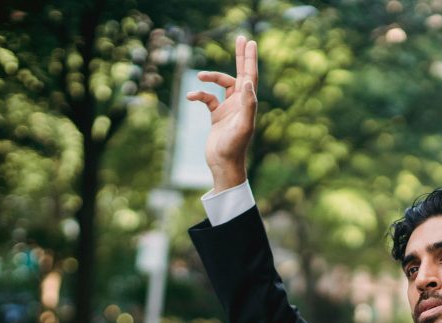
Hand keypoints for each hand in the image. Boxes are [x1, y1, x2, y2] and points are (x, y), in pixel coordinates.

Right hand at [186, 36, 257, 192]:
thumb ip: (248, 104)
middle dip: (241, 57)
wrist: (223, 165)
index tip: (250, 42)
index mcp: (248, 103)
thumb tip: (248, 82)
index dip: (250, 59)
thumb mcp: (244, 126)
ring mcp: (228, 109)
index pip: (250, 76)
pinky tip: (191, 97)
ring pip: (221, 84)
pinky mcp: (217, 116)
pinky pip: (207, 98)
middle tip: (241, 38)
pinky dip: (199, 95)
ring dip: (211, 77)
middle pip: (241, 74)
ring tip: (200, 75)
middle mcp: (240, 104)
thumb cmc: (235, 147)